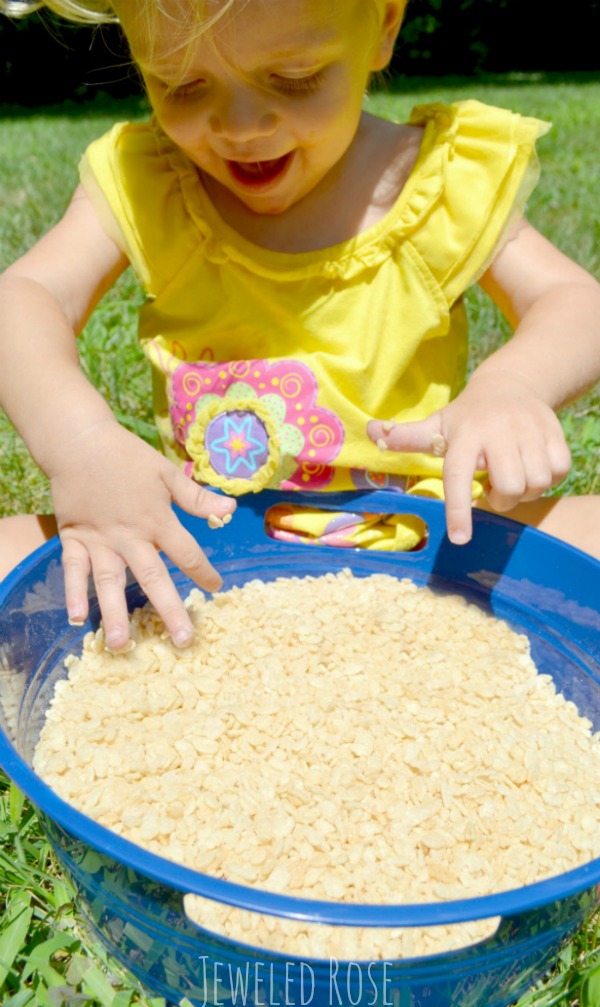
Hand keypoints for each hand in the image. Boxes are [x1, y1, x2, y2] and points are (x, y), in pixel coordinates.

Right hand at [49, 421, 235, 650]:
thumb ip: (196, 497)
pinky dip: (73, 592)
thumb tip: (231, 509)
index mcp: (156, 520)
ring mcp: (99, 540)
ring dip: (115, 612)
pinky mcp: (74, 538)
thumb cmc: (128, 457)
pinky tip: (77, 617)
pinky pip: (73, 569)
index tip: (216, 590)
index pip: (187, 553)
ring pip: (109, 581)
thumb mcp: (167, 473)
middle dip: (168, 610)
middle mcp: (129, 536)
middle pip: (152, 577)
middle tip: (182, 642)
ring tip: (122, 644)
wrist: (80, 442)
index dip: (204, 572)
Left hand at [367, 373, 570, 544]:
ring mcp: (530, 430)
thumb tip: (372, 432)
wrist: (510, 384)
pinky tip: (531, 466)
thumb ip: (405, 435)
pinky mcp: (555, 431)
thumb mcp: (436, 425)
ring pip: (536, 482)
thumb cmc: (466, 417)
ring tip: (510, 476)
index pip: (459, 476)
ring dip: (524, 490)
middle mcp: (499, 431)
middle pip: (509, 487)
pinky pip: (560, 471)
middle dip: (502, 499)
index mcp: (465, 436)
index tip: (459, 539)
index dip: (458, 510)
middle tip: (492, 488)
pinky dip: (548, 477)